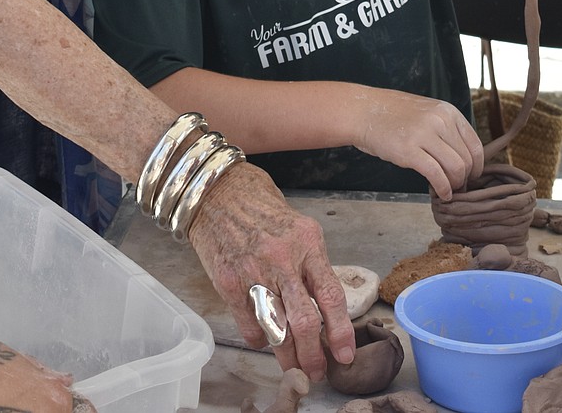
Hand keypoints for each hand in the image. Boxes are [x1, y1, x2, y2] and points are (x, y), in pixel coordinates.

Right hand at [187, 163, 355, 382]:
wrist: (216, 189)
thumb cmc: (259, 206)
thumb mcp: (297, 227)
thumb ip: (309, 263)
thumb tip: (321, 306)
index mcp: (307, 242)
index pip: (331, 296)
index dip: (341, 332)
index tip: (345, 355)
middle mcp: (282, 259)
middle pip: (305, 322)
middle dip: (314, 356)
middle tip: (317, 372)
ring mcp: (253, 272)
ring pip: (277, 331)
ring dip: (288, 357)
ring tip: (294, 370)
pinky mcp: (227, 283)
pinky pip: (249, 325)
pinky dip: (258, 339)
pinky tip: (263, 339)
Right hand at [353, 87, 483, 200]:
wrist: (363, 111)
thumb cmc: (394, 115)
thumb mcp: (428, 112)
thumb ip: (447, 130)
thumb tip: (465, 159)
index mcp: (448, 111)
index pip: (476, 146)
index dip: (476, 167)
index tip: (470, 177)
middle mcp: (440, 120)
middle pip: (467, 160)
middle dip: (465, 179)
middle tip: (456, 187)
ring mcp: (424, 134)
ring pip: (456, 169)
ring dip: (455, 185)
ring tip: (448, 190)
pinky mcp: (409, 150)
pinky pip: (436, 175)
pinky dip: (443, 189)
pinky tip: (440, 193)